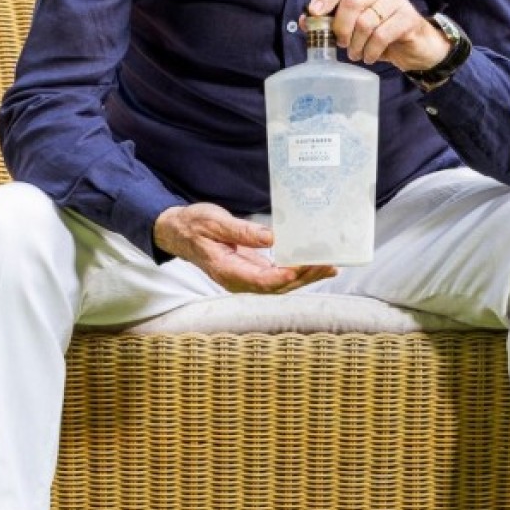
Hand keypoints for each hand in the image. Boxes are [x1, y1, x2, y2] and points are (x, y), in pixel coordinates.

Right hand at [153, 203, 336, 293]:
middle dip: (303, 277)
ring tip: (329, 267)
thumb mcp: (215, 222)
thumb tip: (271, 238)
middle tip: (327, 265)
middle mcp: (238, 280)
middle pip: (276, 287)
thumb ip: (242, 232)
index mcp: (226, 270)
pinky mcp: (252, 270)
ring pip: (280, 285)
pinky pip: (277, 276)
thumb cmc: (194, 225)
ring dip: (305, 277)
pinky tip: (314, 264)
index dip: (281, 277)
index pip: (259, 280)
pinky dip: (297, 271)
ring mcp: (246, 278)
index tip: (299, 270)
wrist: (180, 232)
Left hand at [307, 0, 448, 70]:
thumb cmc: (380, 33)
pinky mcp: (407, 18)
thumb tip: (305, 21)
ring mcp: (395, 1)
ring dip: (356, 44)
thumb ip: (330, 22)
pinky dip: (371, 51)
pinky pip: (381, 36)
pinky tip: (369, 57)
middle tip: (342, 44)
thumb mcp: (353, 27)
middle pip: (351, 1)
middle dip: (341, 27)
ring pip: (366, 22)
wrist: (416, 45)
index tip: (314, 13)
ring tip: (356, 54)